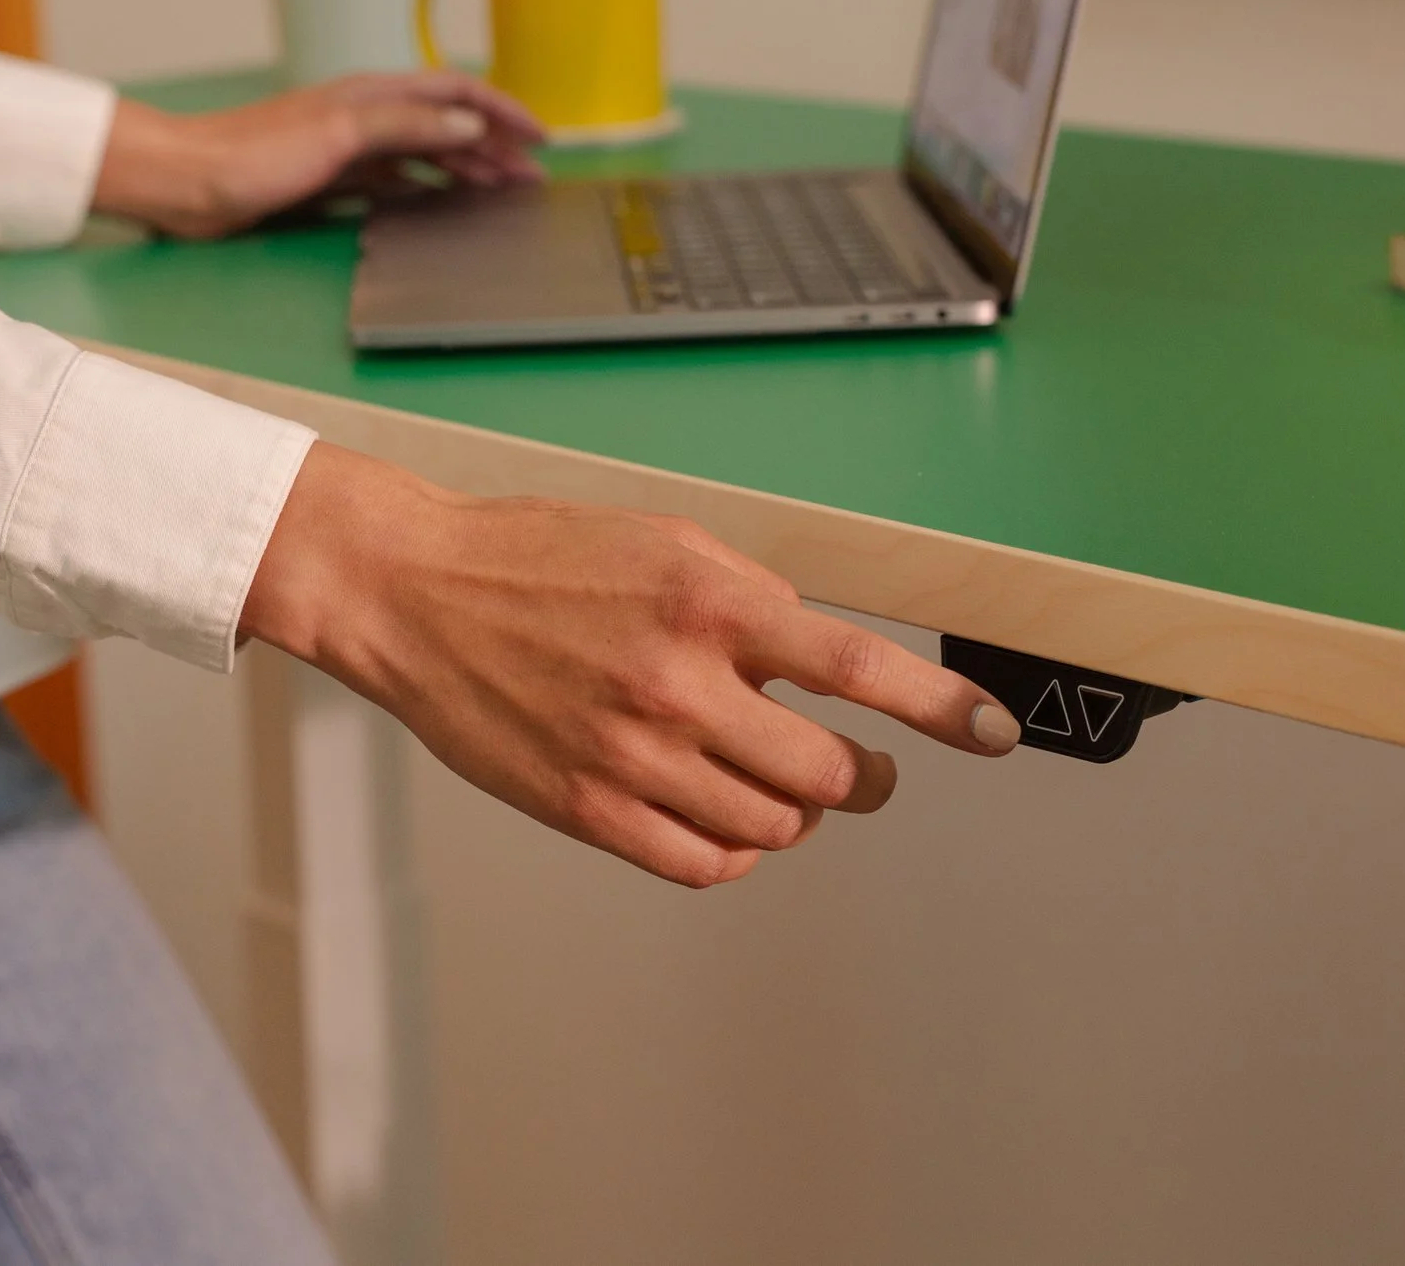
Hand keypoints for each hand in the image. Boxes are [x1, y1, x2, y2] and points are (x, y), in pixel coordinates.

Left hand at [91, 71, 545, 238]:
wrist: (187, 182)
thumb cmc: (253, 155)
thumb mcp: (338, 134)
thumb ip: (405, 125)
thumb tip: (468, 123)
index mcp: (372, 94)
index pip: (455, 93)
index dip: (503, 109)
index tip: (541, 137)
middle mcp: (365, 113)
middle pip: (447, 123)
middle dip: (495, 144)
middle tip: (533, 176)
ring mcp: (349, 145)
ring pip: (426, 152)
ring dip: (466, 166)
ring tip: (501, 189)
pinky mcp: (331, 176)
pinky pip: (397, 178)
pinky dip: (429, 186)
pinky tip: (443, 201)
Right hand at [241, 444, 1019, 888]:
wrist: (412, 594)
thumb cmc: (536, 556)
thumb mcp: (663, 542)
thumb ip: (749, 601)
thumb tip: (822, 660)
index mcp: (708, 601)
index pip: (859, 668)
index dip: (941, 709)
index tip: (992, 734)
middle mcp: (678, 682)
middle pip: (828, 774)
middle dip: (865, 778)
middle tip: (864, 773)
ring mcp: (629, 753)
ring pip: (772, 825)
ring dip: (796, 814)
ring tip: (777, 785)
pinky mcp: (584, 806)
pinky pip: (701, 862)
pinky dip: (735, 850)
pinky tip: (726, 819)